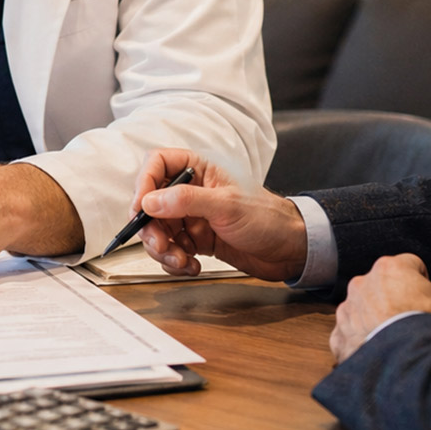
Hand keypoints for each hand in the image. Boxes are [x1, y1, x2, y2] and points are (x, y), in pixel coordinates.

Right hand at [132, 148, 308, 282]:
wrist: (289, 250)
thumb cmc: (267, 218)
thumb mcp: (226, 206)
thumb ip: (186, 200)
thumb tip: (150, 201)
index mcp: (200, 169)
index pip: (158, 164)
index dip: (144, 184)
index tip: (141, 209)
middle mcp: (192, 191)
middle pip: (151, 203)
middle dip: (152, 228)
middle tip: (162, 245)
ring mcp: (192, 216)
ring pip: (158, 230)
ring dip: (163, 249)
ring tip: (181, 261)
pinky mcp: (195, 239)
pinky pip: (171, 249)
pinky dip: (175, 261)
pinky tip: (192, 266)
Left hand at [329, 253, 430, 363]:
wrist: (411, 372)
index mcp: (388, 269)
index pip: (409, 265)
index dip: (422, 282)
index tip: (428, 299)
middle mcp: (361, 285)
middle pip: (382, 287)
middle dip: (395, 301)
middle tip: (412, 322)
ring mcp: (347, 312)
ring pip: (363, 311)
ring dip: (376, 321)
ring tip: (397, 341)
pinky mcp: (339, 339)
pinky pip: (350, 336)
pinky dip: (362, 344)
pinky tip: (380, 355)